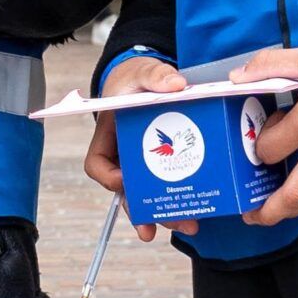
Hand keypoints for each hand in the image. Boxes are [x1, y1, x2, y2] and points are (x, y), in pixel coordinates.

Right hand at [83, 56, 199, 240]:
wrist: (150, 79)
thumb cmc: (136, 77)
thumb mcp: (142, 71)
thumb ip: (155, 75)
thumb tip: (175, 85)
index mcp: (110, 134)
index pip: (97, 163)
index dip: (108, 178)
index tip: (124, 182)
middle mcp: (125, 154)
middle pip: (126, 189)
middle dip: (142, 210)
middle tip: (159, 224)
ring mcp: (146, 162)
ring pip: (150, 195)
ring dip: (165, 214)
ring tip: (188, 226)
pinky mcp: (167, 164)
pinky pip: (172, 185)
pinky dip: (184, 200)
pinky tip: (200, 212)